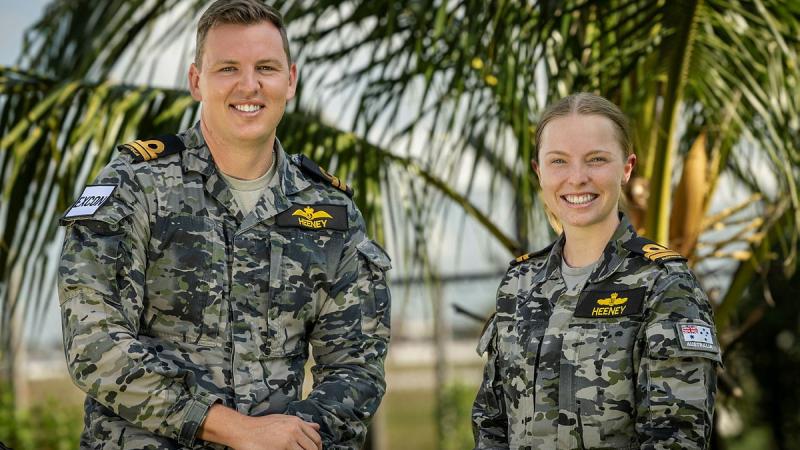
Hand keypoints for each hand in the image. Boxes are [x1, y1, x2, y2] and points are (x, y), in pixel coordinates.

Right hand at [200, 404, 322, 449]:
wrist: (244, 430)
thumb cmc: (261, 425)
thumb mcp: (283, 420)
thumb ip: (301, 424)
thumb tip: (316, 427)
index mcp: (296, 422)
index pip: (315, 437)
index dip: (318, 447)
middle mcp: (295, 430)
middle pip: (313, 447)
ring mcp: (288, 440)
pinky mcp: (282, 449)